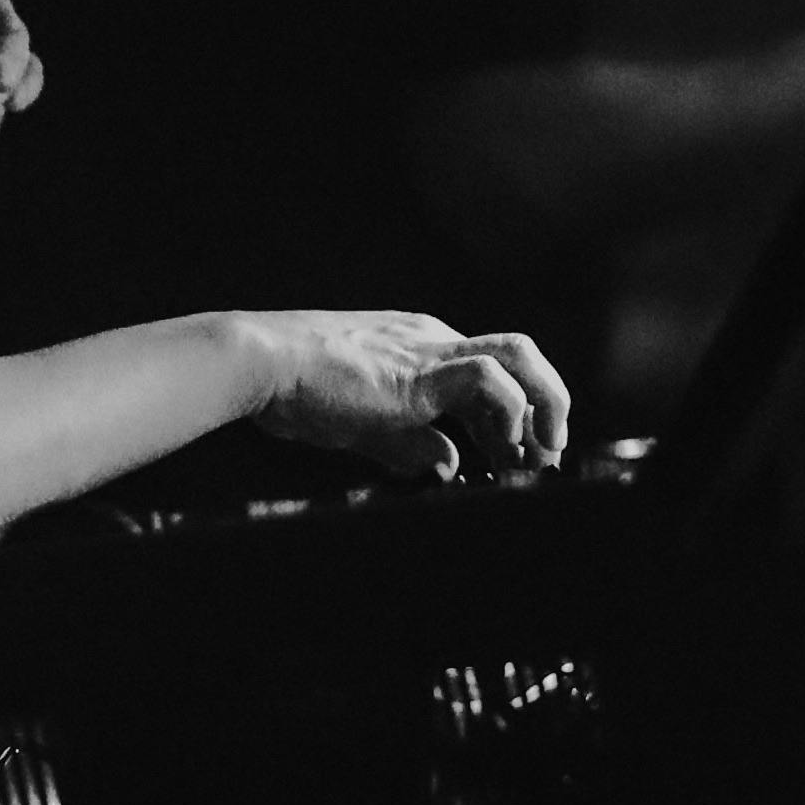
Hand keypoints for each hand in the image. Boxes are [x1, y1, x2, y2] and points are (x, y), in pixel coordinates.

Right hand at [239, 307, 576, 483]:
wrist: (259, 363)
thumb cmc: (294, 391)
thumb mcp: (363, 426)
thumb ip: (410, 444)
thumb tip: (452, 465)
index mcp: (417, 348)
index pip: (487, 377)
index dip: (511, 421)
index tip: (517, 463)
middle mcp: (432, 340)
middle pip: (516, 357)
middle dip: (544, 405)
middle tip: (544, 459)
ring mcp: (429, 350)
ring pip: (518, 357)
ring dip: (542, 405)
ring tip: (541, 455)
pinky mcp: (421, 371)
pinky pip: (489, 381)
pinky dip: (507, 415)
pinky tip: (503, 451)